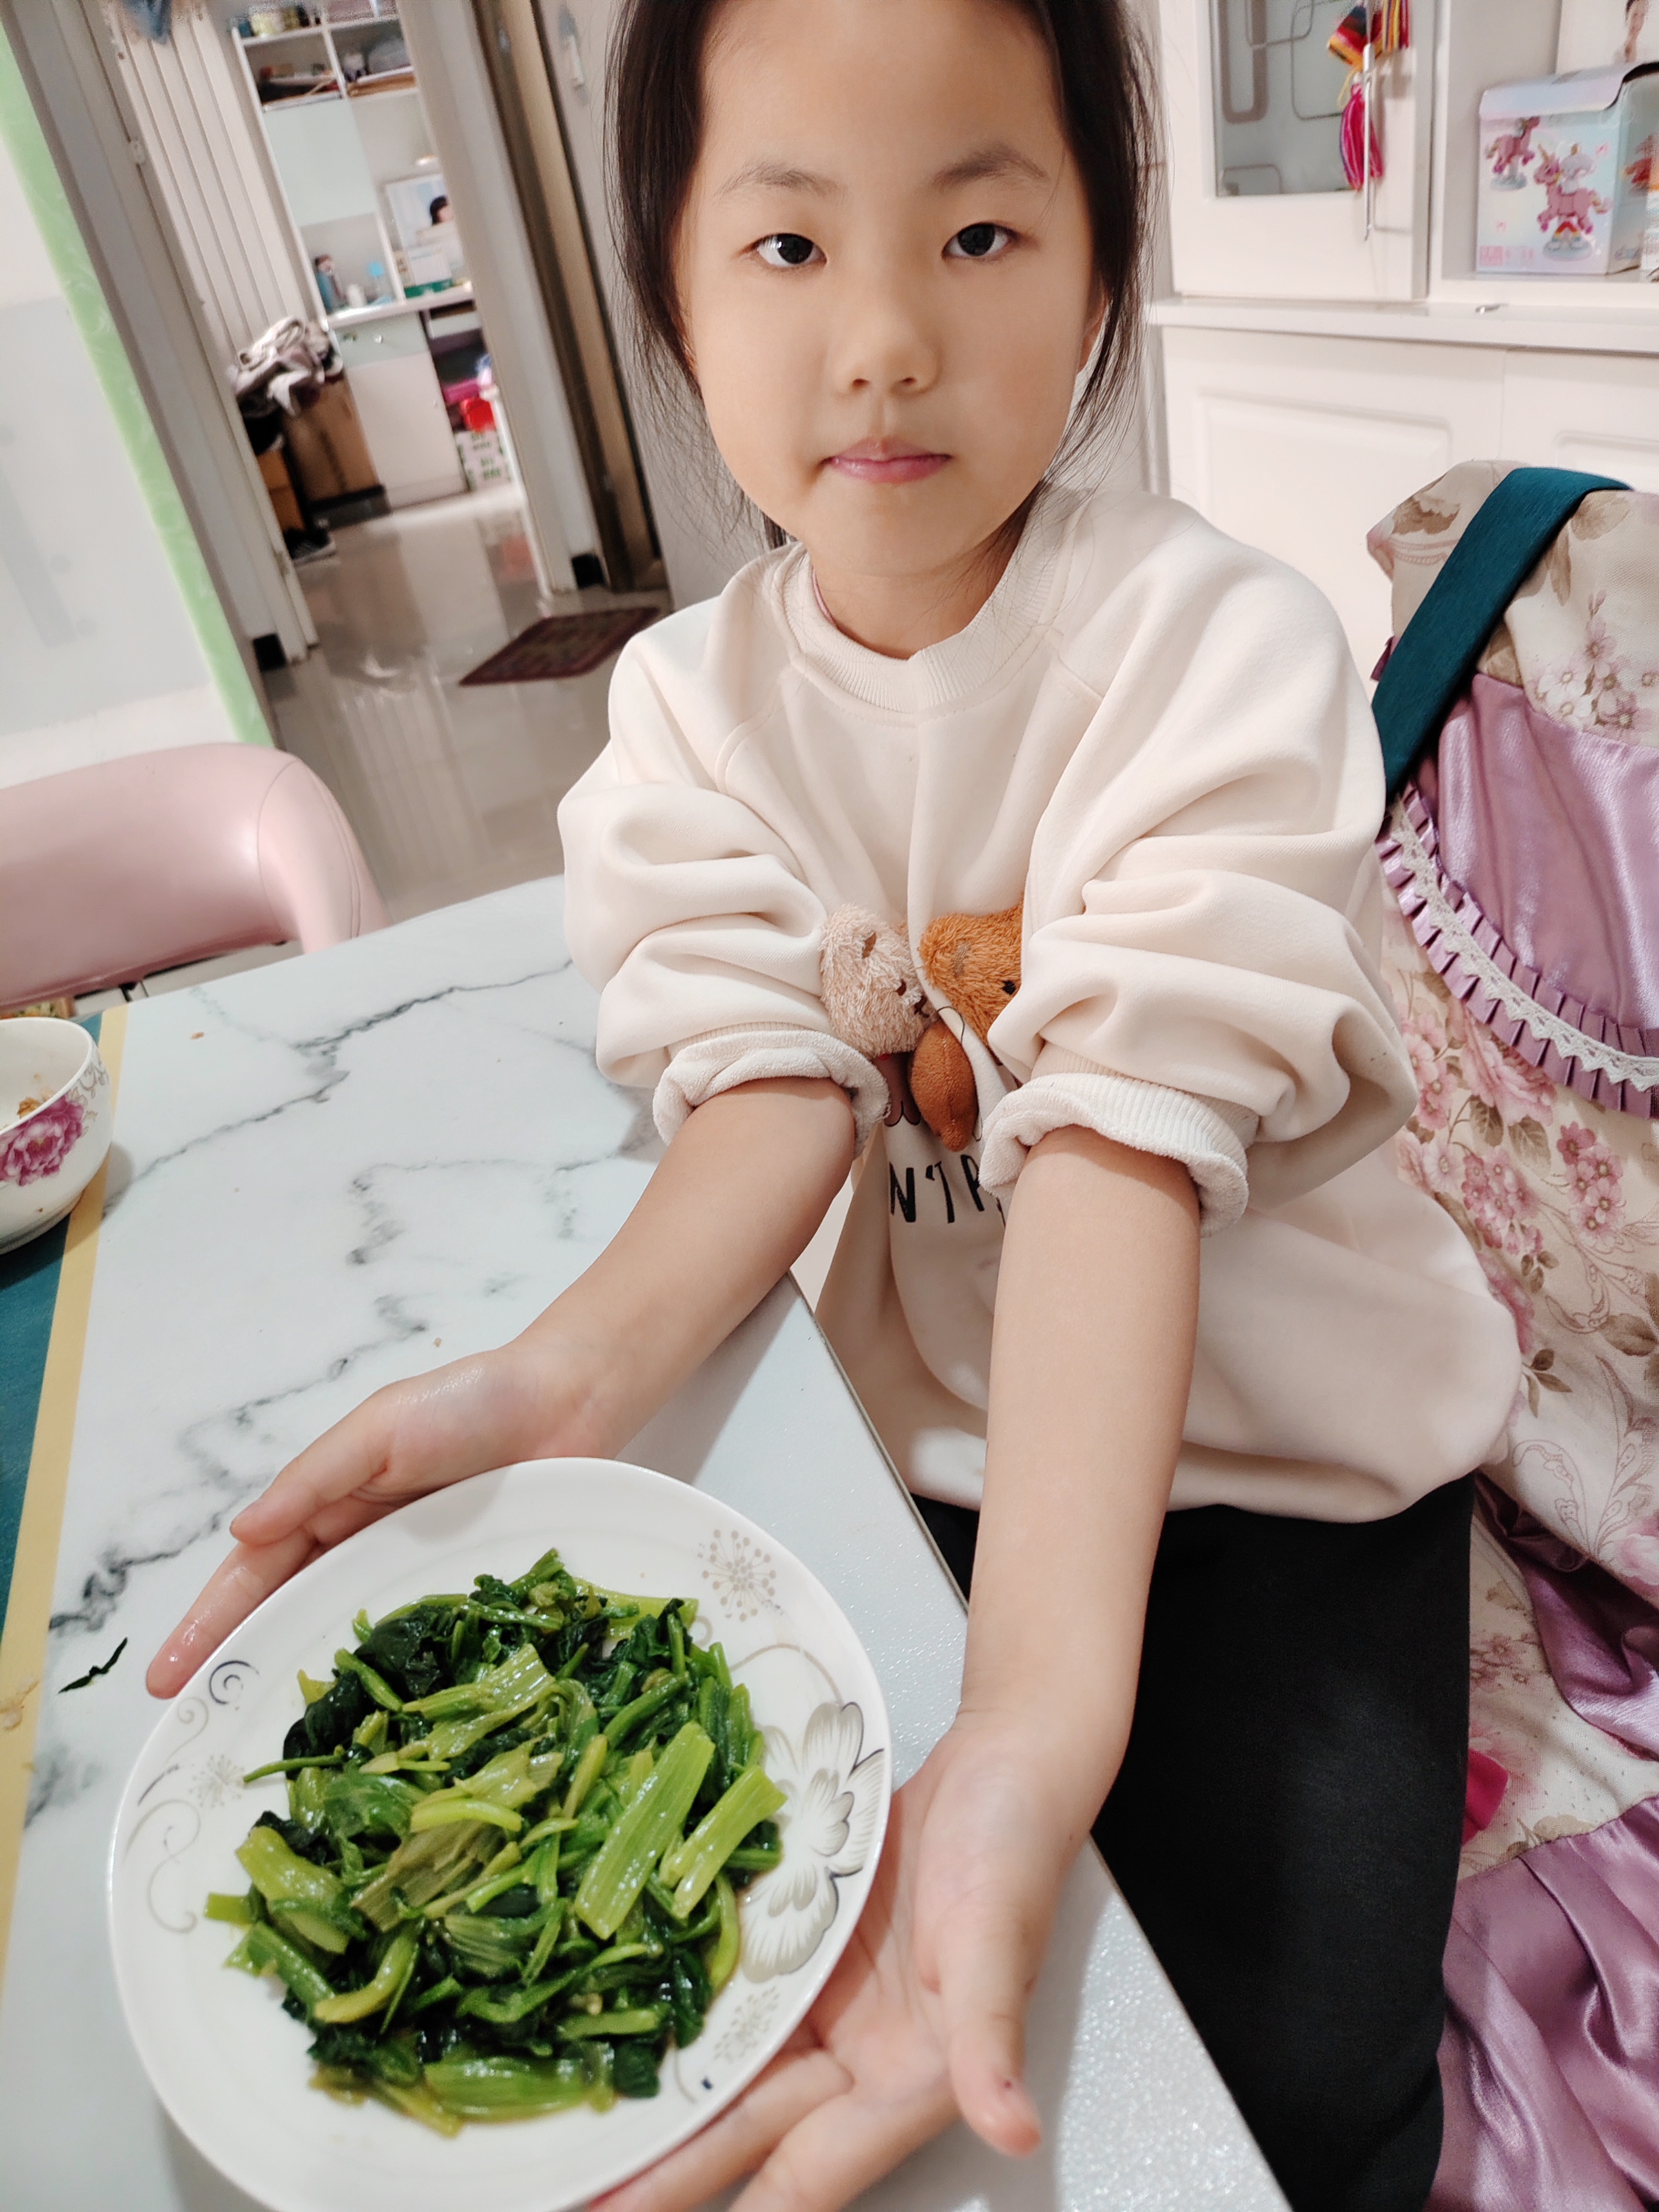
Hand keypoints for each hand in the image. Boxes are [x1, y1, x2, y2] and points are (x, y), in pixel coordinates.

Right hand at [145, 1331, 621, 1697]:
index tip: (168, 1682)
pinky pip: (429, 1646)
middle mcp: (368, 1551)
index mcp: (334, 1508)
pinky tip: (381, 1735)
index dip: (211, 1625)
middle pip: (296, 1618)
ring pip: (356, 1642)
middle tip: (206, 1736)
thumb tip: (242, 1534)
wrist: (571, 1400)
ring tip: (276, 1753)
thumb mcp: (379, 1428)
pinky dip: (402, 1687)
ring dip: (319, 1691)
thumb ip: (315, 1480)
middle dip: (248, 1671)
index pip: (257, 1574)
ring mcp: (420, 1578)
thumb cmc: (471, 1400)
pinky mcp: (471, 1595)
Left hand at [596, 1714, 1091, 2211]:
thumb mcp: (999, 1939)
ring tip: (586, 2130)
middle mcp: (854, 2054)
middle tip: (583, 2197)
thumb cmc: (1016, 1848)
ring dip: (665, 2100)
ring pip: (727, 2067)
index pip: (802, 2175)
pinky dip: (682, 2014)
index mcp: (905, 2079)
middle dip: (665, 2170)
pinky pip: (732, 1991)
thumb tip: (1013, 2128)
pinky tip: (625, 2020)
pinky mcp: (803, 1944)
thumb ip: (991, 2038)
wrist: (1003, 1759)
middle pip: (743, 2128)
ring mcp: (822, 2000)